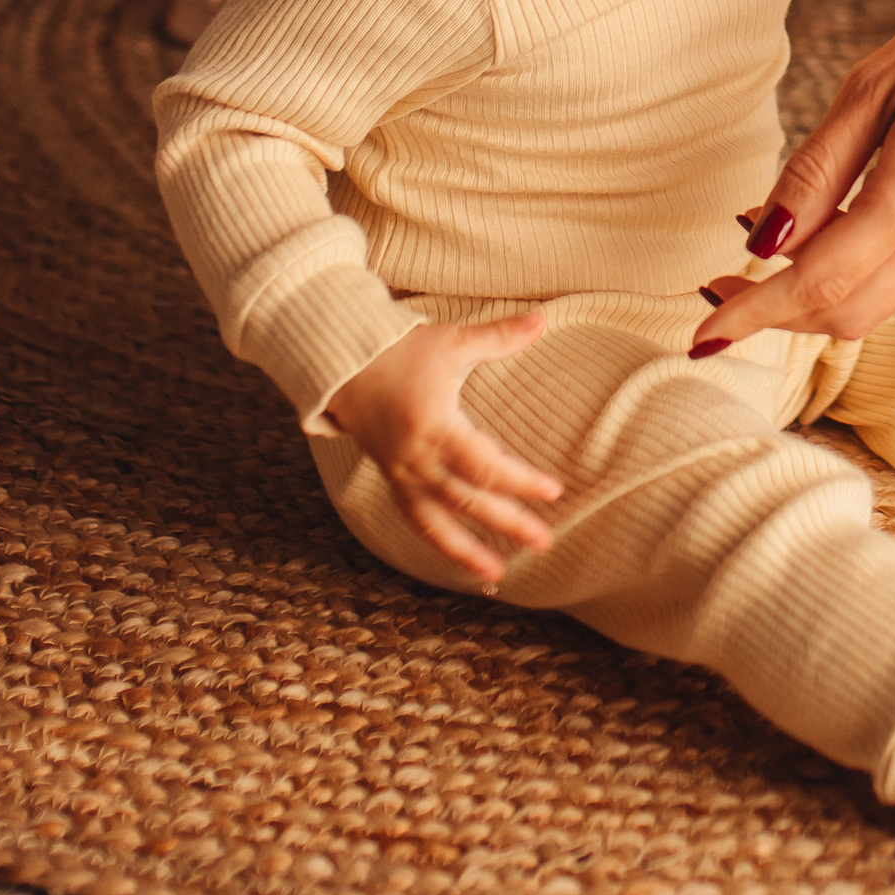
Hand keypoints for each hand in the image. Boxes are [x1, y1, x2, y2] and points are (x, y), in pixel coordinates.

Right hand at [321, 312, 562, 580]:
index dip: (519, 482)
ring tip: (497, 576)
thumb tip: (543, 319)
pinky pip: (417, 520)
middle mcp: (415, 458)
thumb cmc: (402, 351)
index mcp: (433, 425)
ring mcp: (400, 474)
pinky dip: (440, 543)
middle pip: (466, 501)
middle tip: (544, 543)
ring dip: (466, 552)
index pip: (484, 465)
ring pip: (434, 524)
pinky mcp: (391, 480)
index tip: (553, 491)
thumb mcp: (451, 341)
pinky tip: (464, 559)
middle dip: (505, 524)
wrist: (342, 364)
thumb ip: (499, 336)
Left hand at [701, 0, 894, 347]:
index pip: (816, 286)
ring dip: (825, 282)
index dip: (753, 314)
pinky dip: (872, 256)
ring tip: (776, 235)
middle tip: (723, 284)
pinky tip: (848, 213)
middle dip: (781, 313)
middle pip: (849, 314)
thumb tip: (761, 240)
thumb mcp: (874, 84)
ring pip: (886, 293)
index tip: (702, 332)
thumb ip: (815, 171)